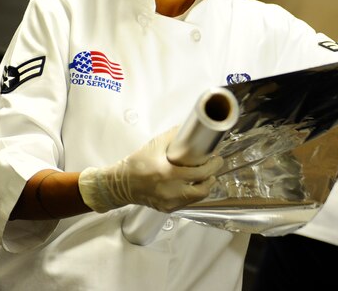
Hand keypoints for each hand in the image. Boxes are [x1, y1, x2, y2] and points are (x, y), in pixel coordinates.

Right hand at [78, 127, 223, 212]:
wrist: (121, 183)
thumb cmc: (137, 162)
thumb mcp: (155, 144)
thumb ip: (175, 136)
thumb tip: (191, 127)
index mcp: (168, 174)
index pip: (200, 174)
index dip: (213, 166)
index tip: (217, 158)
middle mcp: (170, 191)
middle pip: (203, 190)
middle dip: (212, 177)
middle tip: (213, 166)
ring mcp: (169, 203)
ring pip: (198, 198)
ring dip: (204, 186)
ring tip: (205, 175)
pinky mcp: (167, 209)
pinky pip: (188, 202)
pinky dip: (193, 193)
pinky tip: (192, 184)